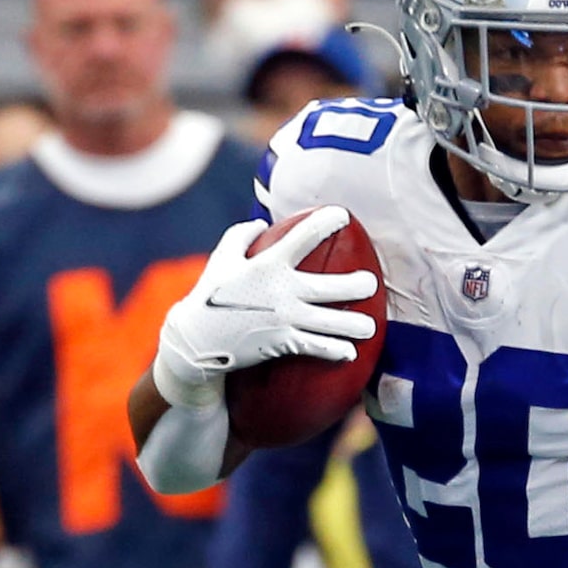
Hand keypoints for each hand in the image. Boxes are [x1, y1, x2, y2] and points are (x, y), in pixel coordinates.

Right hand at [153, 209, 379, 407]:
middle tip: (371, 284)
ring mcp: (284, 318)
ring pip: (333, 323)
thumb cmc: (211, 294)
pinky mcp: (283, 343)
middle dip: (359, 285)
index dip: (325, 222)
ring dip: (357, 326)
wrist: (196, 339)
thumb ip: (241, 236)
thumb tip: (263, 222)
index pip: (303, 237)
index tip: (343, 215)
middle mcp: (281, 291)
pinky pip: (319, 348)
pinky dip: (337, 351)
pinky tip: (350, 352)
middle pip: (333, 287)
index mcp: (267, 265)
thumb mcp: (221, 258)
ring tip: (370, 326)